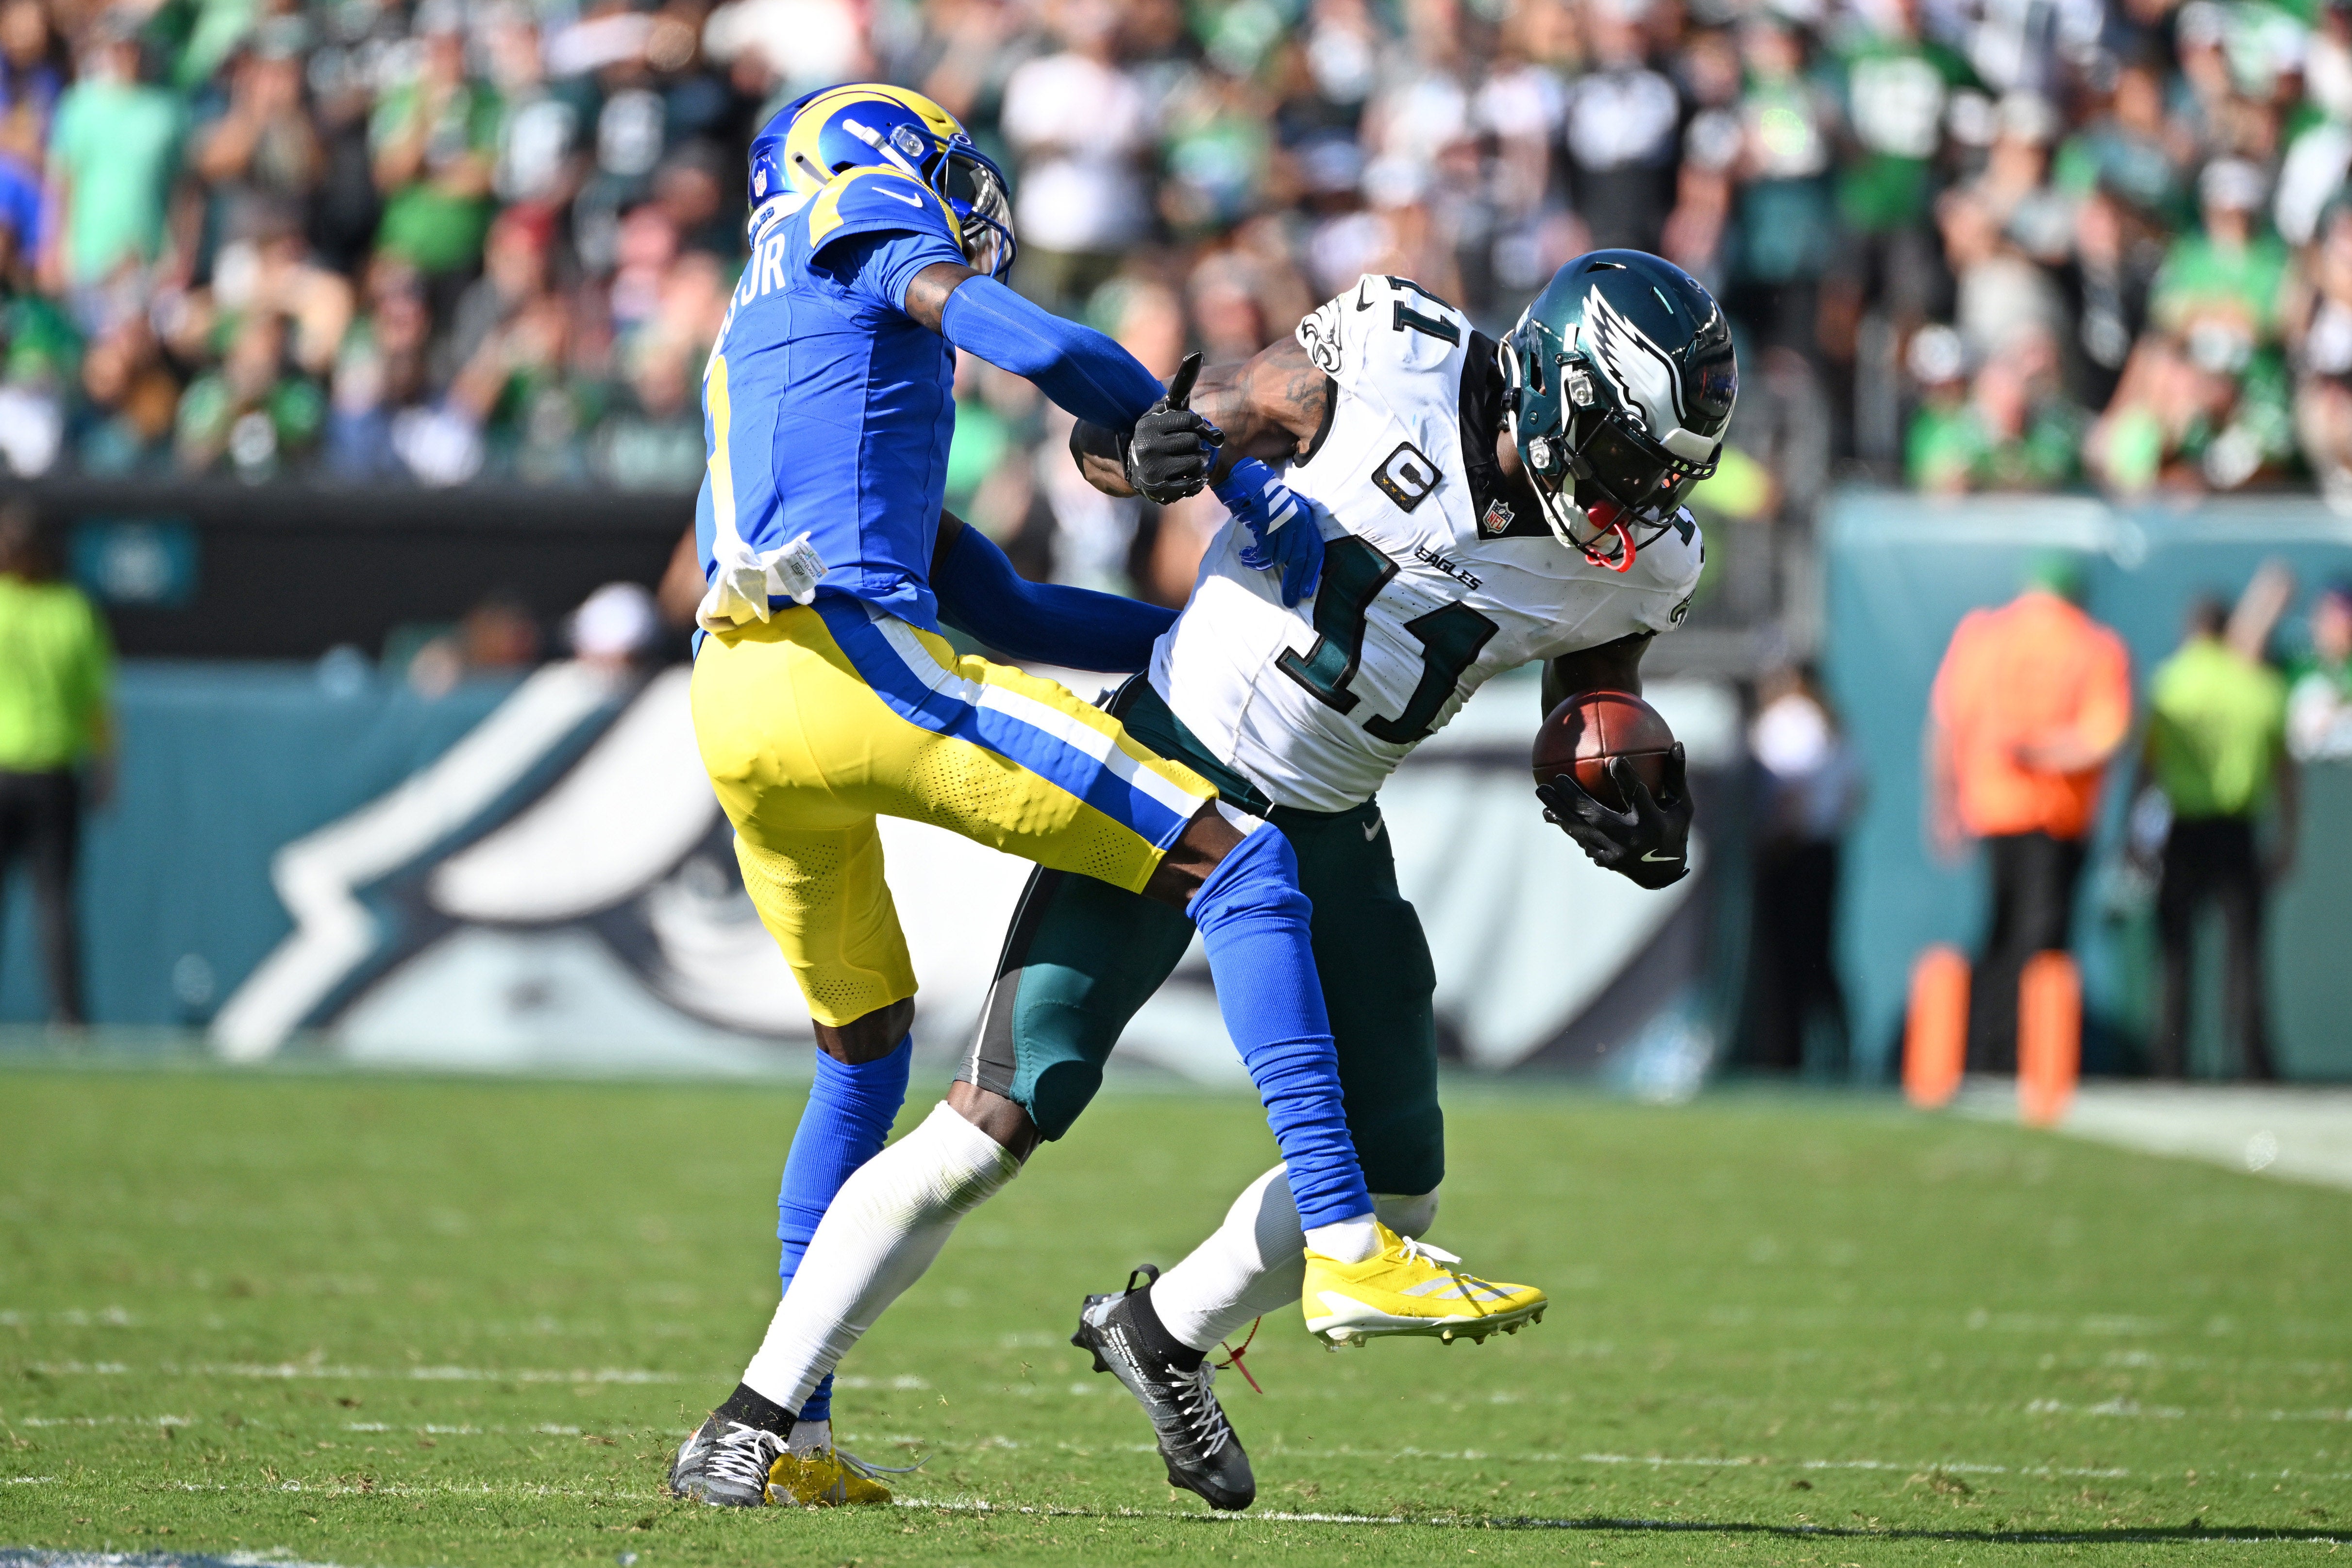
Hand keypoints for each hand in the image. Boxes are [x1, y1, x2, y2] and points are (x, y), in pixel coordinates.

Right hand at [1123, 350, 1222, 503]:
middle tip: (1184, 447)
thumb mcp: (1165, 408)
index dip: (1195, 425)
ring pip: (1197, 463)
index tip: (1187, 427)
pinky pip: (1193, 484)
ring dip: (1197, 462)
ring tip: (1185, 460)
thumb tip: (1197, 354)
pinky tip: (1189, 476)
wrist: (1134, 466)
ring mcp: (1153, 470)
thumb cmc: (1158, 432)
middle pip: (1195, 443)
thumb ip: (1181, 384)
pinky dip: (1197, 480)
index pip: (1191, 421)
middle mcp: (1147, 446)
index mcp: (1148, 424)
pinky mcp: (1160, 490)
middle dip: (1195, 444)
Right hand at [1223, 458, 1323, 606]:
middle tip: (1290, 600)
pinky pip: (1264, 552)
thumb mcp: (1283, 513)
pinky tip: (1246, 557)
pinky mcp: (1268, 523)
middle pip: (1300, 558)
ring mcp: (1284, 521)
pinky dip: (1255, 559)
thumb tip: (1290, 560)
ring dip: (1264, 565)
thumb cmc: (1262, 497)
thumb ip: (1290, 533)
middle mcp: (1298, 520)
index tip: (1307, 592)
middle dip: (1294, 581)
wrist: (1244, 480)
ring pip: (1279, 557)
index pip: (1315, 550)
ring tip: (1252, 562)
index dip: (1311, 573)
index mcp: (1305, 518)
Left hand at [1536, 744, 1692, 888]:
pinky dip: (1566, 825)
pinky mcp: (1605, 861)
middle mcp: (1632, 840)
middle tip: (1555, 779)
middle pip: (1596, 816)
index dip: (1627, 779)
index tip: (1614, 761)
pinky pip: (1581, 840)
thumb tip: (1677, 744)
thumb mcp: (1682, 805)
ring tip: (1542, 791)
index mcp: (1653, 823)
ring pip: (1582, 830)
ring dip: (1560, 810)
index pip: (1638, 797)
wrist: (1664, 873)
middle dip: (1572, 798)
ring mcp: (1616, 853)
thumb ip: (1676, 776)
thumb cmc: (1674, 829)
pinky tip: (1549, 812)